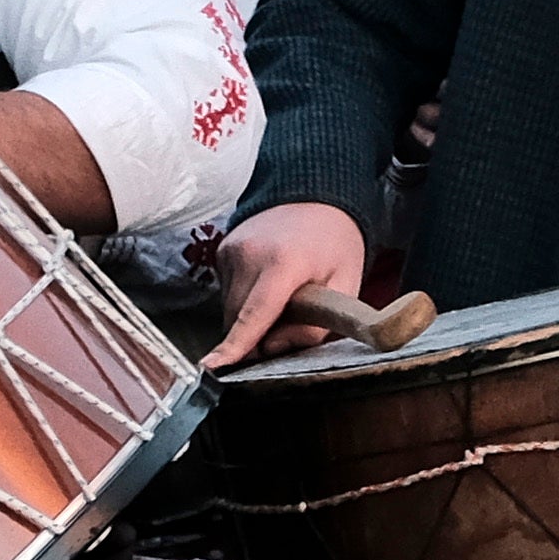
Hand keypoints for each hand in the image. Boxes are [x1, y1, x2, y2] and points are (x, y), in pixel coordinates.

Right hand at [201, 203, 374, 369]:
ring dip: (249, 318)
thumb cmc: (334, 243)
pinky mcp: (222, 249)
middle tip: (288, 324)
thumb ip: (315, 326)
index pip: (255, 313)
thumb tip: (273, 348)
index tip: (213, 366)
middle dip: (255, 337)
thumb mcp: (345, 286)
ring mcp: (231, 250)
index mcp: (284, 263)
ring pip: (229, 309)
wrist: (315, 193)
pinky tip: (266, 284)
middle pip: (238, 318)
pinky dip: (244, 299)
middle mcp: (249, 255)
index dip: (235, 344)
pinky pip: (226, 292)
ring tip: (281, 297)